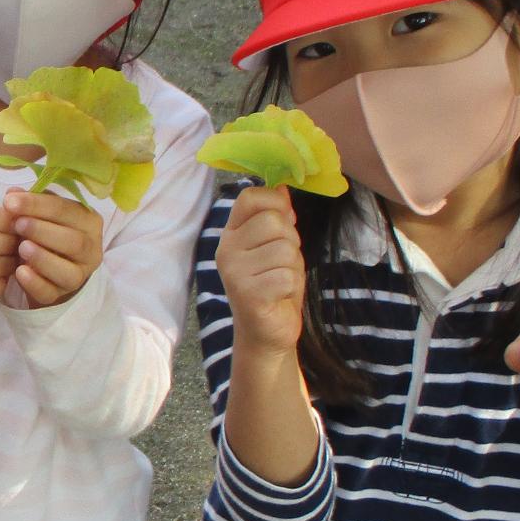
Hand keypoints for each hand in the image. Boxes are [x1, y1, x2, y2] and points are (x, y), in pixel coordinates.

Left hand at [4, 189, 103, 306]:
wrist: (47, 269)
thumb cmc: (45, 233)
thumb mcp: (41, 214)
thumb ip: (30, 203)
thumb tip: (12, 194)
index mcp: (88, 221)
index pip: (66, 210)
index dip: (38, 204)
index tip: (10, 202)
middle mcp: (91, 249)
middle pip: (74, 241)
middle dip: (43, 231)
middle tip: (17, 224)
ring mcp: (79, 275)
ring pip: (68, 270)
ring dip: (43, 258)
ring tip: (21, 247)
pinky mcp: (61, 295)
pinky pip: (50, 292)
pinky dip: (35, 283)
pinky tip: (20, 272)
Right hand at [216, 186, 304, 356]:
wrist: (265, 334)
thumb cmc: (273, 288)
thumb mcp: (276, 247)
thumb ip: (277, 219)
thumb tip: (282, 187)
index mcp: (231, 234)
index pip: (250, 197)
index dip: (275, 202)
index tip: (285, 219)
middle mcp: (226, 249)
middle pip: (274, 220)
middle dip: (290, 240)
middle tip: (282, 262)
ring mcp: (234, 272)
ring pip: (285, 249)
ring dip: (293, 266)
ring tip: (280, 281)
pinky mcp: (247, 294)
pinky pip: (286, 275)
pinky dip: (291, 286)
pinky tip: (279, 296)